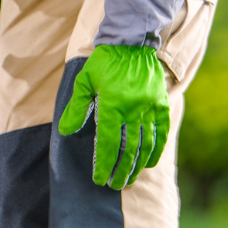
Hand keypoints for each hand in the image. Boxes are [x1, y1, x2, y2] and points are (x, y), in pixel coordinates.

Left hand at [58, 44, 169, 188]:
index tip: (99, 179)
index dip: (104, 164)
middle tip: (114, 186)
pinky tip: (150, 162)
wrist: (133, 42)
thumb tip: (65, 131)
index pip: (108, 144)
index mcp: (112, 105)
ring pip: (146, 144)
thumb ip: (76, 108)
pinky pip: (162, 132)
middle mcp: (133, 109)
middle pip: (128, 149)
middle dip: (121, 171)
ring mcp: (150, 107)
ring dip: (138, 165)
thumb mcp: (84, 82)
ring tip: (130, 179)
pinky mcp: (161, 104)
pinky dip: (157, 149)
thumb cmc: (104, 62)